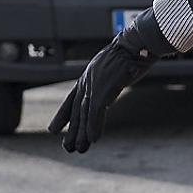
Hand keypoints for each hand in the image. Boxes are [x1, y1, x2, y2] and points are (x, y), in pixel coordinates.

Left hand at [48, 26, 154, 152]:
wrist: (138, 42)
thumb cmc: (135, 49)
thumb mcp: (120, 62)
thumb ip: (116, 72)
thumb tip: (125, 72)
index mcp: (90, 74)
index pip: (72, 99)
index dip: (62, 115)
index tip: (53, 129)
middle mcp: (88, 81)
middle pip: (77, 110)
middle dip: (73, 130)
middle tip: (67, 148)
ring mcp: (95, 86)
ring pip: (84, 115)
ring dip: (81, 134)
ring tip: (78, 150)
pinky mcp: (104, 91)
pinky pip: (96, 113)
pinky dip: (94, 127)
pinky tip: (94, 139)